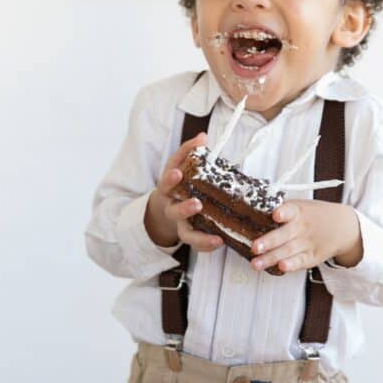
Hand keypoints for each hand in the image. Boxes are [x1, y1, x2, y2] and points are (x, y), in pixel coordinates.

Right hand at [144, 133, 223, 252]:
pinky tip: (220, 242)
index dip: (171, 179)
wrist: (163, 210)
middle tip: (197, 204)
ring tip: (216, 239)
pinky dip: (207, 246)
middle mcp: (172, 209)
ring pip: (186, 235)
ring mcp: (181, 225)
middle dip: (185, 209)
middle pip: (175, 212)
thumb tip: (203, 136)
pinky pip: (197, 245)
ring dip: (200, 238)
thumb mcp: (177, 166)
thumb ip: (188, 152)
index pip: (166, 183)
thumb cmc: (176, 185)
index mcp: (169, 190)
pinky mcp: (190, 236)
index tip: (178, 173)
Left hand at [250, 200, 362, 273]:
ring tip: (256, 264)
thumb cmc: (313, 215)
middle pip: (284, 235)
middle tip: (254, 247)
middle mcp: (302, 227)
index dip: (282, 213)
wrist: (342, 226)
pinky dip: (291, 265)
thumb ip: (280, 209)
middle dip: (269, 242)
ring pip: (287, 251)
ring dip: (271, 258)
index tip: (275, 215)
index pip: (289, 210)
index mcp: (297, 211)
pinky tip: (281, 267)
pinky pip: (300, 261)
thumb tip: (251, 209)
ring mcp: (308, 243)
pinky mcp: (312, 256)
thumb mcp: (300, 206)